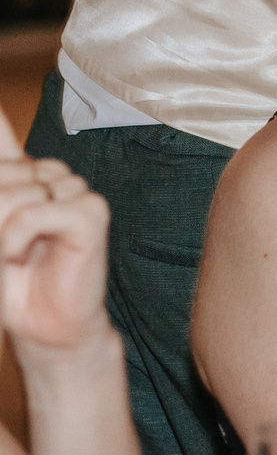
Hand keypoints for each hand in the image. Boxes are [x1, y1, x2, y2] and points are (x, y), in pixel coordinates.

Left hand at [0, 158, 112, 360]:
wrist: (42, 325)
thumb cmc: (10, 281)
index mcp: (20, 173)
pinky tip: (23, 255)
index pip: (1, 128)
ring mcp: (73, 191)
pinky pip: (35, 213)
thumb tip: (6, 163)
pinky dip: (16, 239)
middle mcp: (48, 175)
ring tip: (12, 254)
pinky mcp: (90, 213)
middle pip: (0, 171)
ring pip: (15, 194)